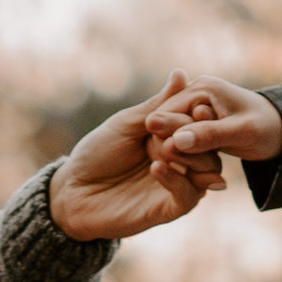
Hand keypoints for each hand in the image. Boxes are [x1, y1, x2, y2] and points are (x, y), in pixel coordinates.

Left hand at [47, 71, 223, 241]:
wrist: (74, 192)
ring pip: (207, 169)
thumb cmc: (97, 154)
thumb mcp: (125, 124)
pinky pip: (188, 195)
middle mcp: (181, 158)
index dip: (200, 113)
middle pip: (207, 143)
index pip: (197, 120)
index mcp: (172, 135)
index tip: (198, 106)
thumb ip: (157, 105)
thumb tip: (181, 73)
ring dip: (192, 156)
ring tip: (168, 148)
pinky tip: (156, 167)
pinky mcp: (170, 208)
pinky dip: (176, 179)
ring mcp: (178, 183)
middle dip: (195, 133)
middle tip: (177, 129)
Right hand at [144, 75, 281, 172]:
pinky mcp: (199, 121)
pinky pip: (182, 138)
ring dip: (178, 151)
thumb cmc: (267, 129)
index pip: (166, 113)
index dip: (165, 137)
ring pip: (171, 132)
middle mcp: (195, 92)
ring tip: (192, 165)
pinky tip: (193, 166)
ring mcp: (195, 106)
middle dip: (170, 144)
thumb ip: (209, 135)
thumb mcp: (241, 133)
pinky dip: (186, 152)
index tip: (168, 160)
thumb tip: (175, 141)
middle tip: (181, 165)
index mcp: (203, 88)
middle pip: (165, 122)